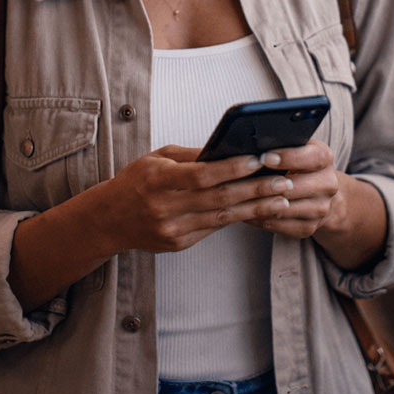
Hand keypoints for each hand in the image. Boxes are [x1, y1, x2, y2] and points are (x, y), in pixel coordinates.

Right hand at [101, 145, 295, 253]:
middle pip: (219, 199)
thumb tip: (229, 150)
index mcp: (158, 180)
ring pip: (223, 218)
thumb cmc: (135, 181)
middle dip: (255, 189)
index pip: (202, 175)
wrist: (109, 220)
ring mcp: (173, 230)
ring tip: (282, 198)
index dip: (233, 168)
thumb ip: (192, 156)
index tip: (259, 159)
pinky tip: (259, 210)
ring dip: (256, 207)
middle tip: (284, 181)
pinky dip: (238, 218)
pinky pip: (214, 229)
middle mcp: (165, 207)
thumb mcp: (158, 158)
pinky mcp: (179, 244)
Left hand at [247, 139, 339, 238]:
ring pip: (286, 208)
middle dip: (269, 183)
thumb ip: (282, 143)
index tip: (265, 157)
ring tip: (239, 197)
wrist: (319, 191)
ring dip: (261, 204)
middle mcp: (328, 184)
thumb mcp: (296, 146)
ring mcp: (320, 208)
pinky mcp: (309, 227)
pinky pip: (281, 225)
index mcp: (325, 158)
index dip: (287, 157)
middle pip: (297, 186)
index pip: (311, 157)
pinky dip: (261, 219)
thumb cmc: (298, 161)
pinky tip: (245, 211)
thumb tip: (254, 143)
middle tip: (246, 180)